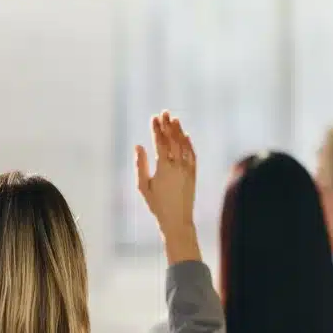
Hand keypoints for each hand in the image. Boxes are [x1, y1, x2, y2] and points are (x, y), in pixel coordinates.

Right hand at [135, 111, 200, 261]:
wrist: (177, 220)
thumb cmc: (156, 205)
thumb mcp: (143, 186)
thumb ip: (140, 165)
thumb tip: (138, 146)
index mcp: (164, 168)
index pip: (160, 142)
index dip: (157, 129)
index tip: (153, 118)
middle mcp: (178, 166)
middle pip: (173, 140)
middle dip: (168, 125)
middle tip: (165, 112)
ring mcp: (188, 169)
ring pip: (184, 145)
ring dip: (179, 131)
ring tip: (174, 120)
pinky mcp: (194, 174)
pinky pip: (192, 154)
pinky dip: (188, 144)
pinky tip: (185, 136)